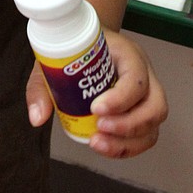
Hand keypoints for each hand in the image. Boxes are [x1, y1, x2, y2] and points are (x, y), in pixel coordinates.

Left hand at [26, 30, 167, 158]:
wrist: (89, 44)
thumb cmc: (77, 50)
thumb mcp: (56, 60)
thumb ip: (42, 87)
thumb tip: (37, 117)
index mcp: (128, 55)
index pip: (136, 78)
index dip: (120, 98)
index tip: (95, 108)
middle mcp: (145, 75)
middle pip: (156, 106)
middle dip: (129, 125)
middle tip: (99, 129)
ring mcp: (148, 94)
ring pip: (154, 125)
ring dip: (129, 141)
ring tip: (98, 143)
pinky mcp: (143, 111)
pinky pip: (147, 135)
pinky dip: (128, 147)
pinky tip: (105, 146)